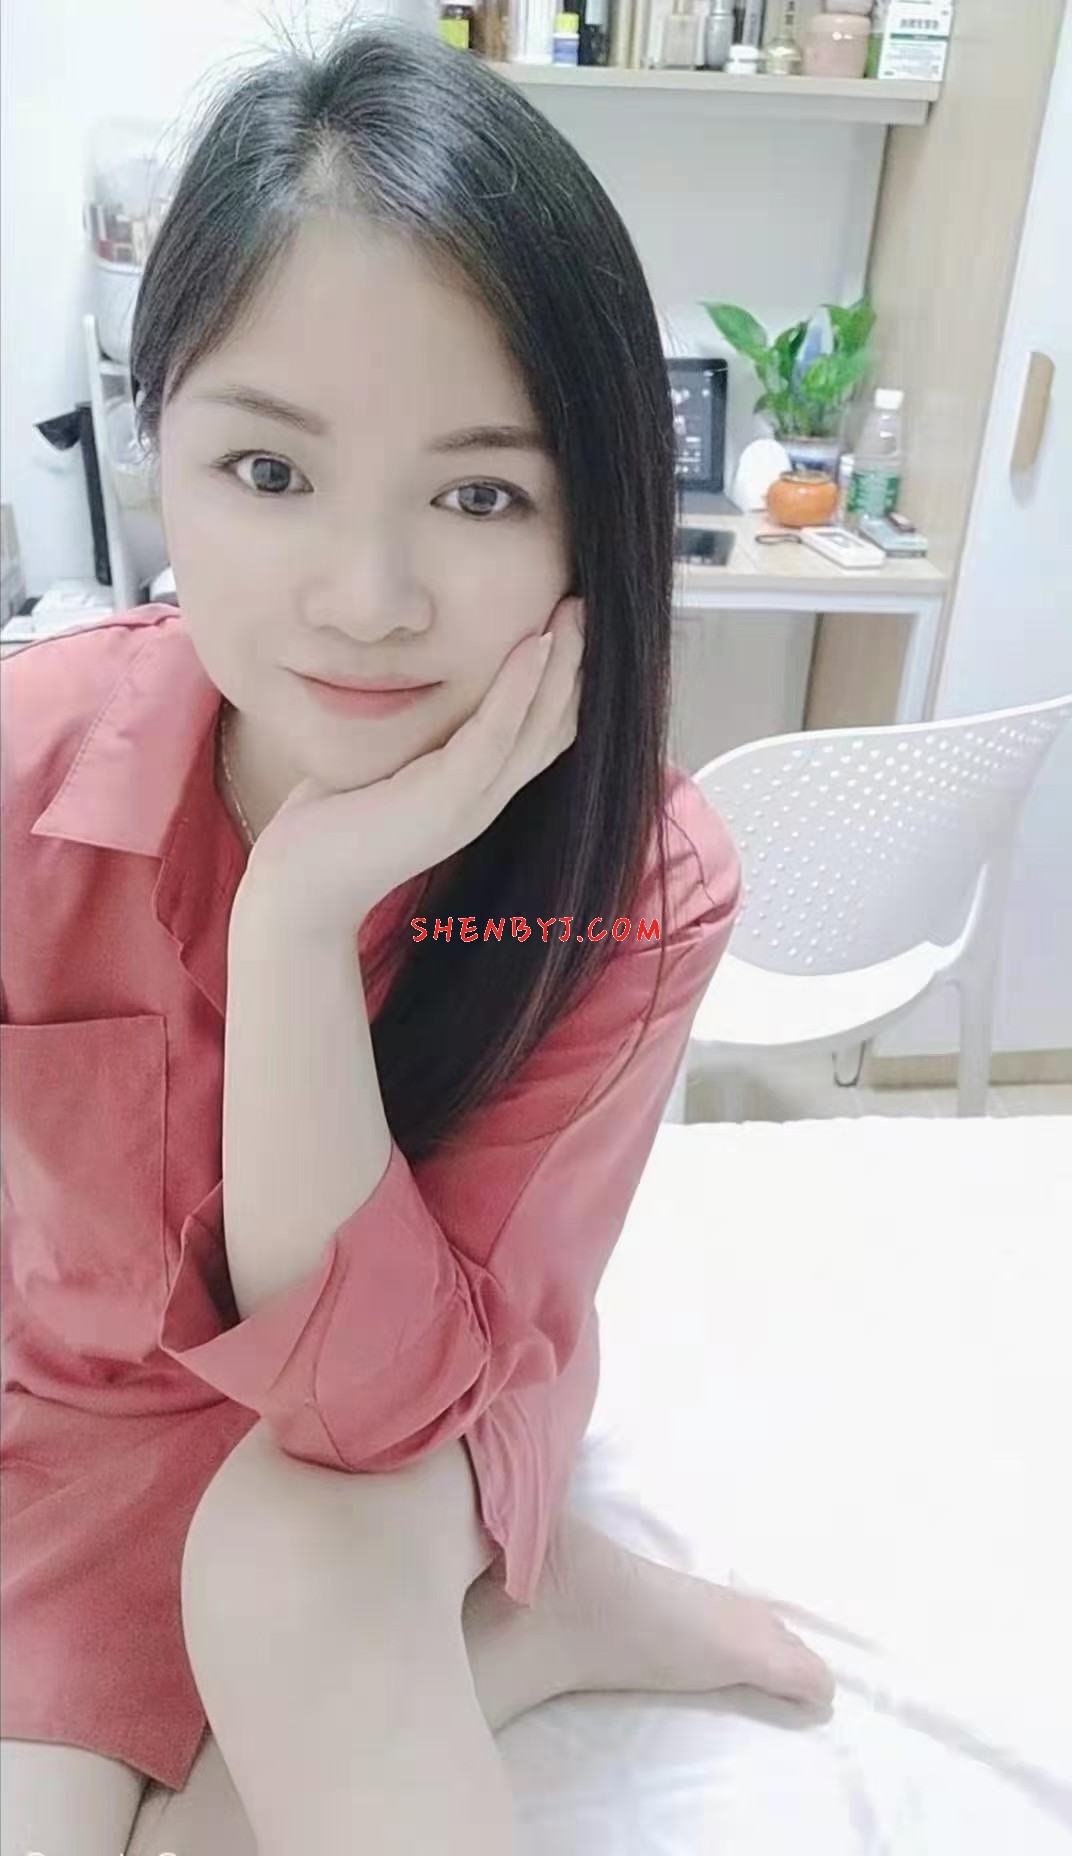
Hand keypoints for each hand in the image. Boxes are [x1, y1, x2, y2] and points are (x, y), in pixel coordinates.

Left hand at [235, 595, 583, 940]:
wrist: (299, 890)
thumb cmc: (327, 824)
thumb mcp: (381, 763)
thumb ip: (409, 731)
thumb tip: (399, 679)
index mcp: (477, 792)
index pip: (542, 733)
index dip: (565, 681)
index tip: (569, 623)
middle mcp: (487, 800)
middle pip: (557, 726)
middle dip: (578, 664)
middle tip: (588, 602)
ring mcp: (471, 804)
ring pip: (540, 726)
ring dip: (564, 665)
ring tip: (577, 609)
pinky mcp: (445, 800)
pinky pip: (495, 734)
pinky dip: (520, 686)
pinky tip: (536, 642)